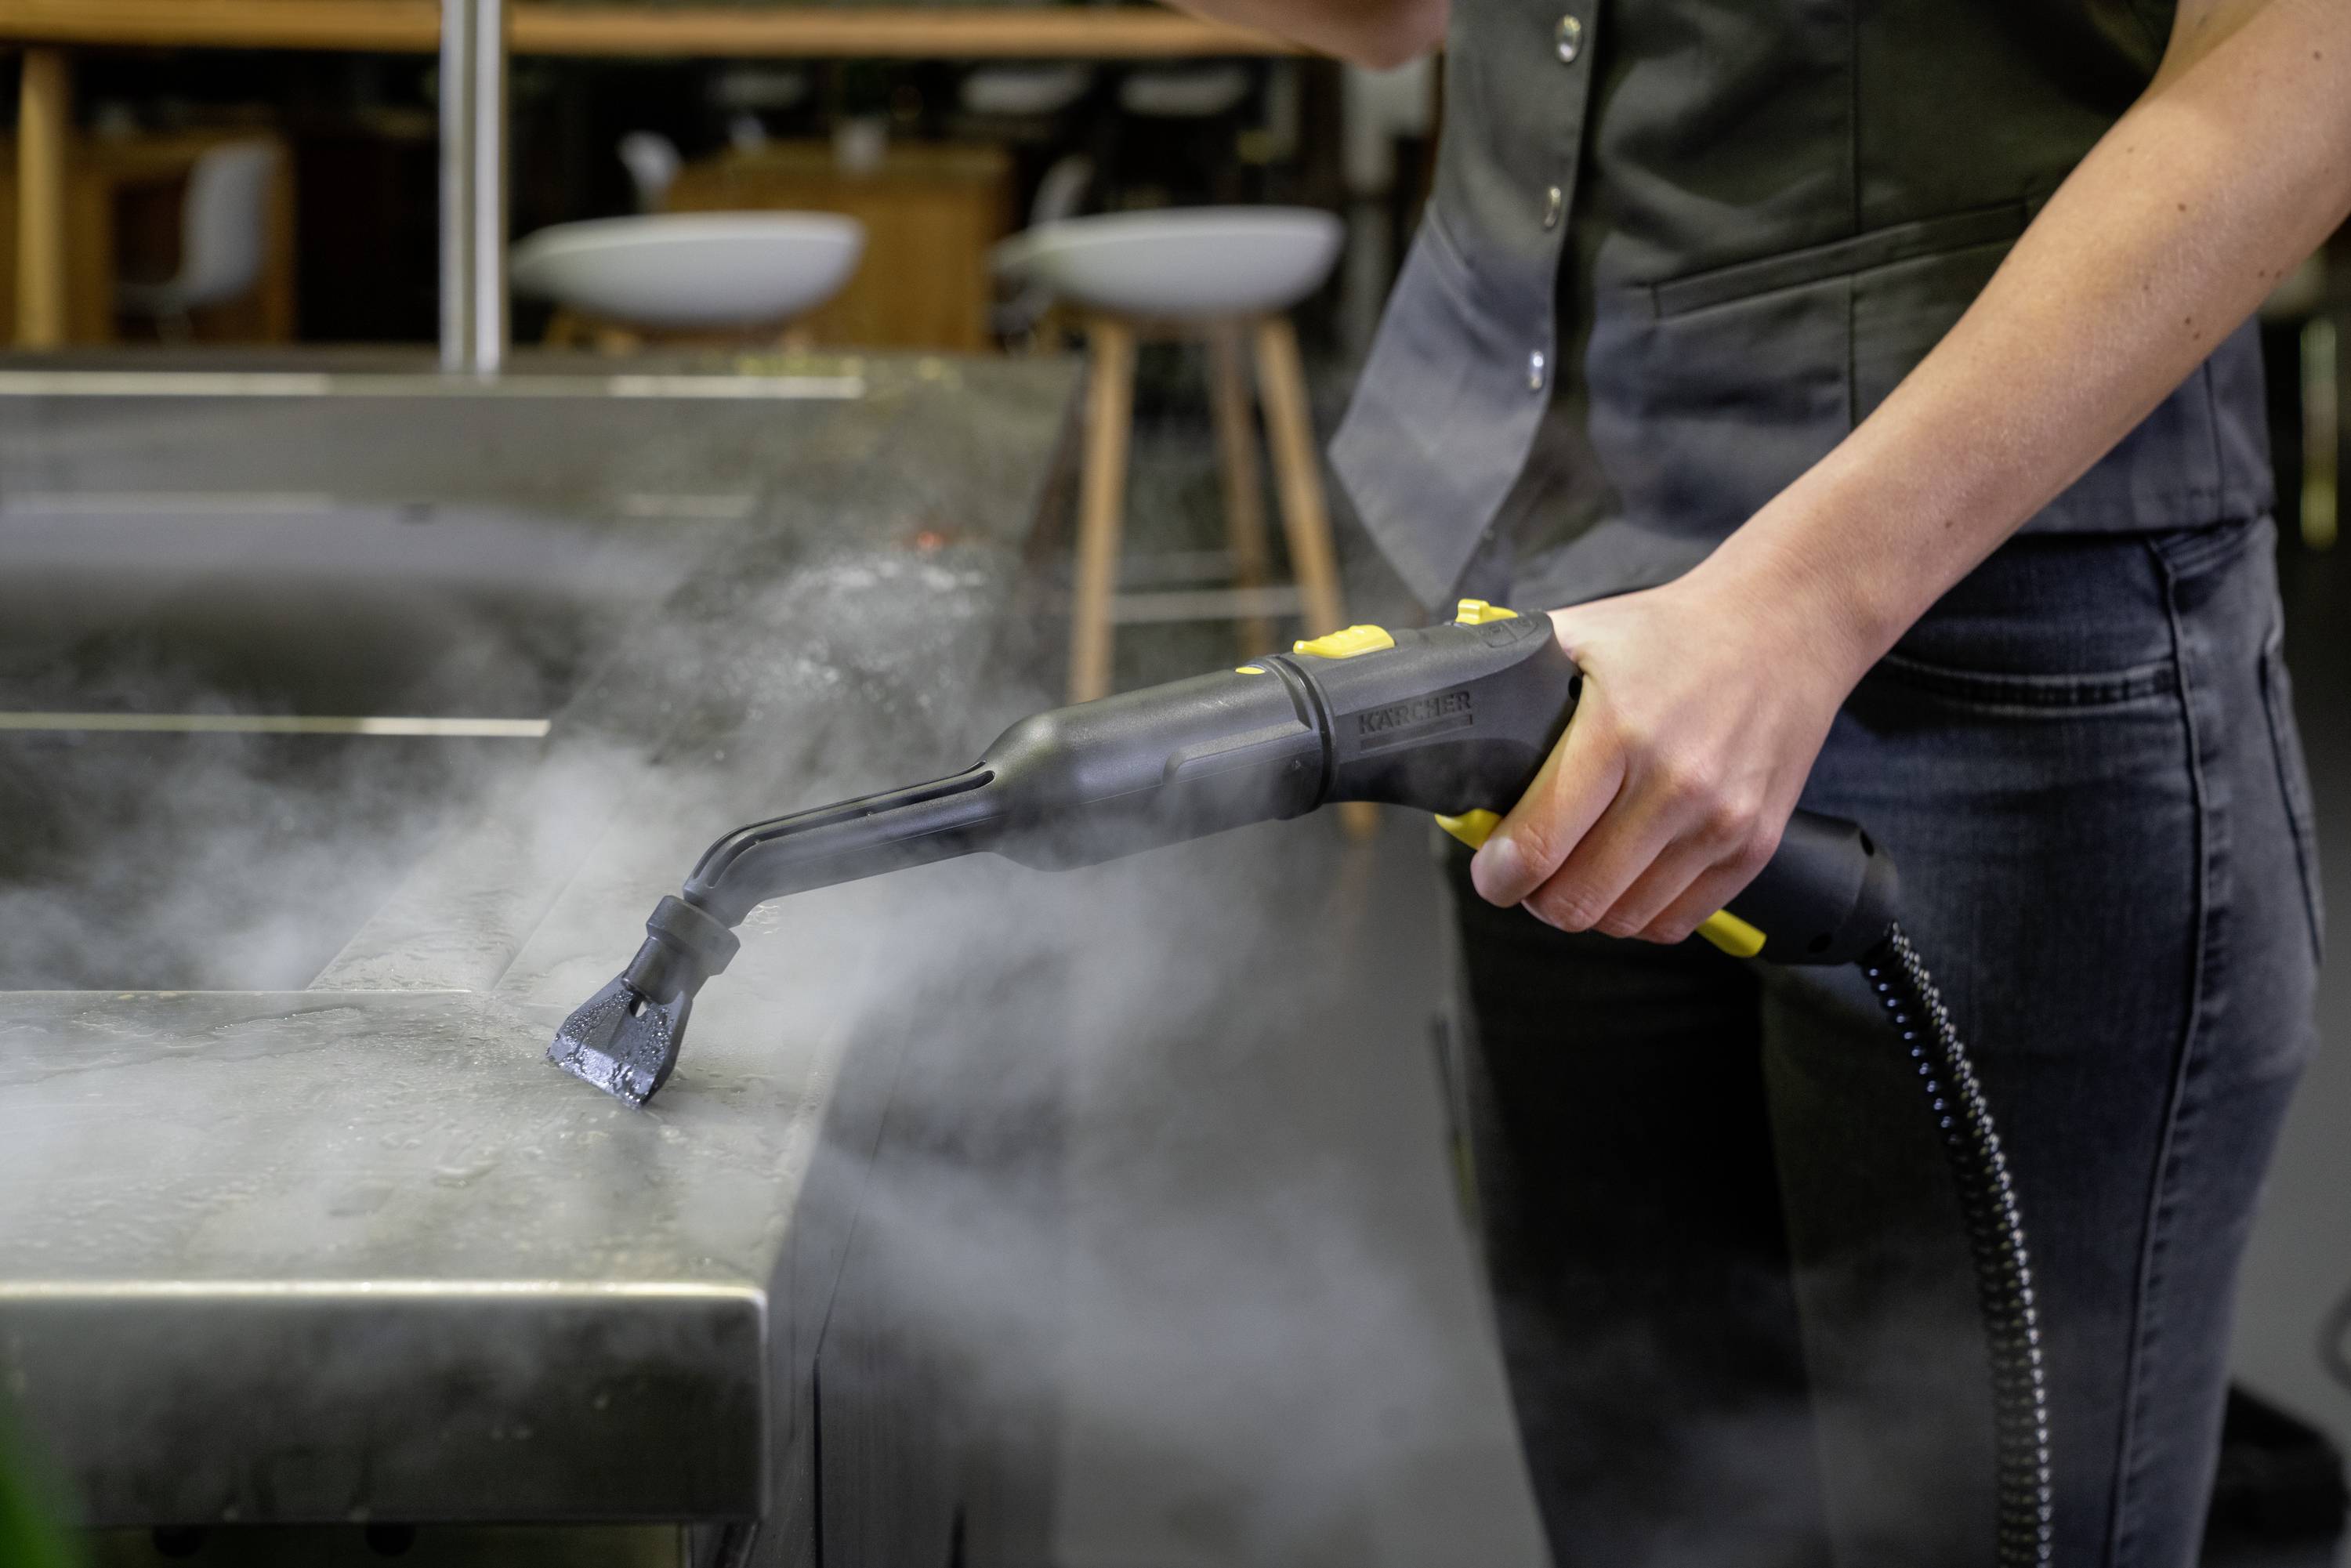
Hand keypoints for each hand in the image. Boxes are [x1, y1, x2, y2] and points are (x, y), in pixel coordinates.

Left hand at [1468, 551, 1875, 941]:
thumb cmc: (1673, 633)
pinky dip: (1640, 913)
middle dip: (1535, 896)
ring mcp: (1722, 822)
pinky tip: (1626, 877)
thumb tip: (1441, 713)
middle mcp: (1675, 785)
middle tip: (1526, 874)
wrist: (1786, 626)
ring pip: (1624, 920)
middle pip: (1577, 901)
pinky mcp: (1755, 846)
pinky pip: (1677, 921)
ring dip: (1587, 908)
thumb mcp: (1582, 634)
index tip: (1491, 870)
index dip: (1498, 874)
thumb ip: (1512, 677)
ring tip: (1575, 871)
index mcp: (1618, 731)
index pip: (1539, 845)